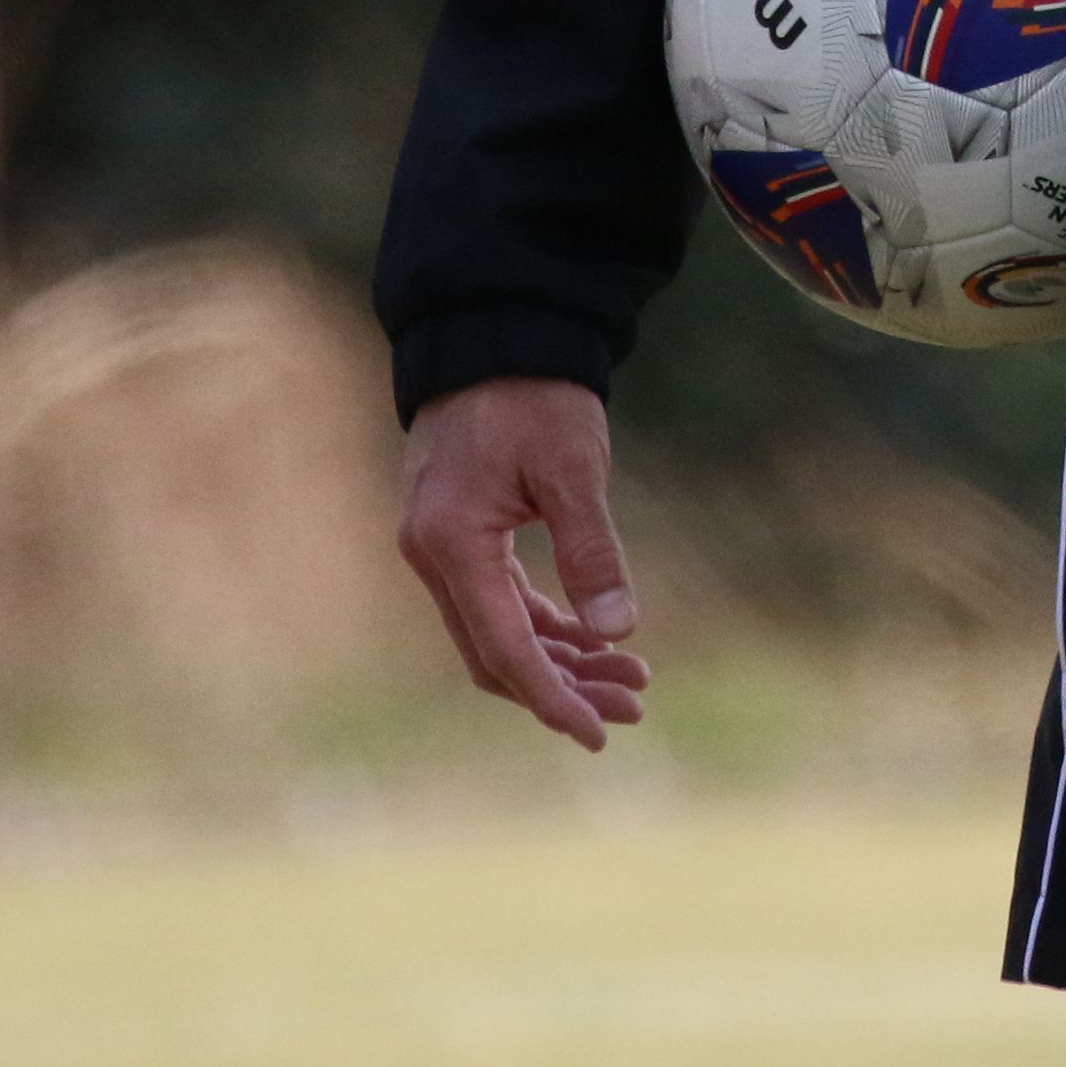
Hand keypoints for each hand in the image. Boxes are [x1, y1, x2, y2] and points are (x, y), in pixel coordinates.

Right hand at [397, 376, 651, 748]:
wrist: (495, 332)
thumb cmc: (534, 395)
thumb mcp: (572, 469)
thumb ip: (591, 551)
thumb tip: (616, 631)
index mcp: (452, 544)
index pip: (503, 650)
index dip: (552, 699)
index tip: (598, 734)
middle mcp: (432, 555)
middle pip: (496, 653)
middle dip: (563, 687)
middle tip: (633, 705)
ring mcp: (440, 546)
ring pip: (498, 630)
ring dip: (560, 659)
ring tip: (629, 678)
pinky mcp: (458, 534)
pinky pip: (498, 600)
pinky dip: (544, 624)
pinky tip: (592, 640)